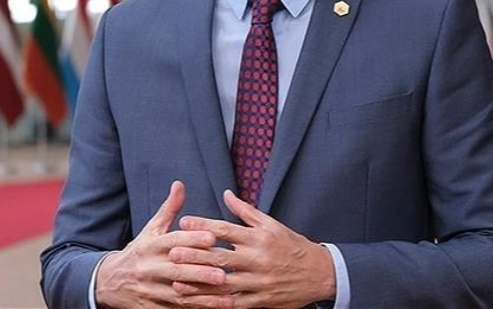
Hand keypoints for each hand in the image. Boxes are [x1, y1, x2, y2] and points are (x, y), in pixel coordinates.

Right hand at [95, 180, 228, 308]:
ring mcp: (149, 290)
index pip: (173, 241)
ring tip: (226, 295)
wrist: (109, 281)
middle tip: (224, 272)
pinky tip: (213, 308)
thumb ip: (169, 209)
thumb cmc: (139, 251)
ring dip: (203, 296)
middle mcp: (149, 267)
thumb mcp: (151, 229)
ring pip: (178, 294)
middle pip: (176, 270)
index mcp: (150, 245)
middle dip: (200, 272)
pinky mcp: (150, 308)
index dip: (192, 239)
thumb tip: (180, 184)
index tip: (212, 237)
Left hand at [171, 189, 335, 308]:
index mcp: (258, 237)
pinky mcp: (261, 300)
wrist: (319, 273)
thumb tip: (226, 194)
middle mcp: (257, 259)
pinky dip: (217, 303)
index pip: (226, 230)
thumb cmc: (291, 245)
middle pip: (221, 256)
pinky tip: (200, 302)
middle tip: (173, 252)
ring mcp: (258, 282)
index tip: (184, 222)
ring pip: (224, 283)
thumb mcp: (271, 224)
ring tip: (178, 281)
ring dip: (199, 282)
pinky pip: (235, 303)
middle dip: (195, 255)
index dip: (203, 226)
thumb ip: (245, 210)